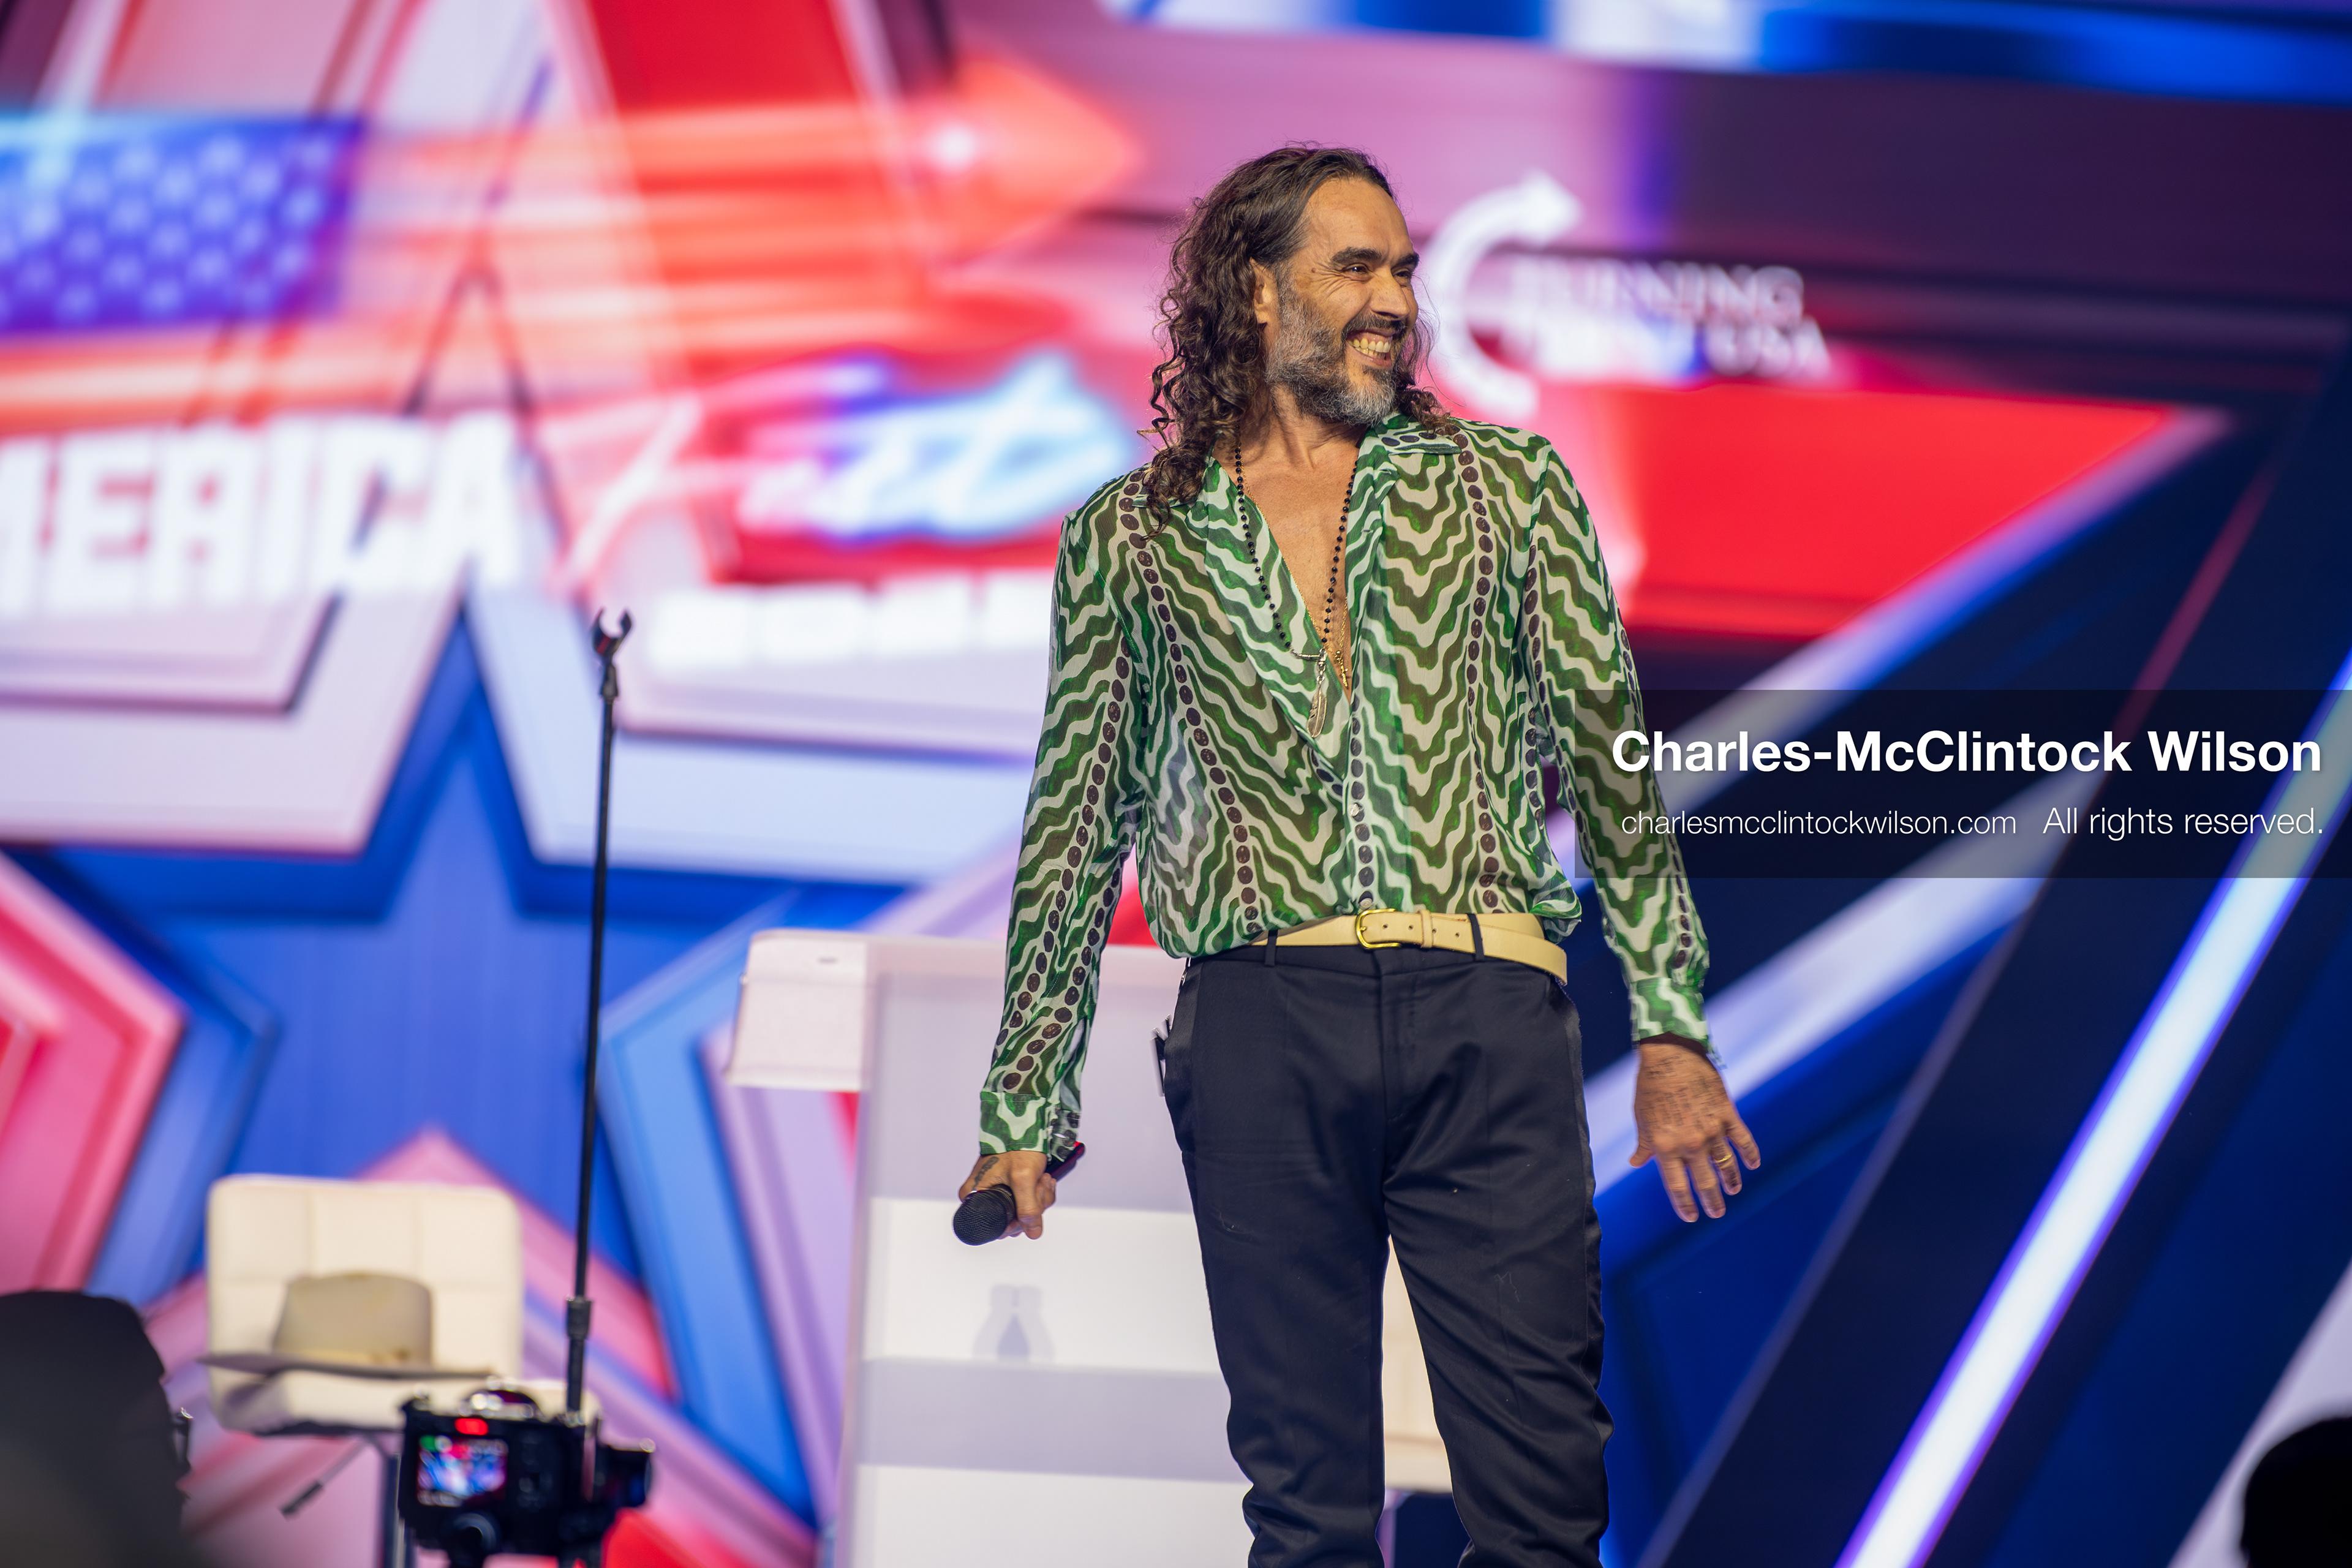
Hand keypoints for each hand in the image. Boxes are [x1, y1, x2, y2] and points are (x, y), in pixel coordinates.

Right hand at [958, 1150, 1056, 1239]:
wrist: (1025, 1126)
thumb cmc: (1017, 1146)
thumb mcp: (1023, 1178)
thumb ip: (1028, 1208)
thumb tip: (1033, 1232)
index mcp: (974, 1196)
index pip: (997, 1227)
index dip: (1018, 1222)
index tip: (1031, 1205)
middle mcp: (982, 1196)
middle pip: (1013, 1220)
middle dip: (1033, 1204)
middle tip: (1039, 1183)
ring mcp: (998, 1193)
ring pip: (1024, 1212)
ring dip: (1039, 1196)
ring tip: (1042, 1178)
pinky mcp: (1011, 1190)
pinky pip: (1029, 1202)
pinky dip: (1040, 1192)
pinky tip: (1043, 1178)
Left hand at [1629, 1038, 1760, 1222]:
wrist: (1670, 1054)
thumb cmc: (1650, 1086)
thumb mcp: (1642, 1118)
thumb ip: (1644, 1144)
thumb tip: (1637, 1163)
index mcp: (1665, 1147)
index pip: (1677, 1186)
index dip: (1684, 1204)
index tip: (1691, 1217)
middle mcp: (1690, 1143)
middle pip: (1704, 1181)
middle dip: (1711, 1201)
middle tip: (1717, 1212)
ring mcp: (1711, 1130)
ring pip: (1726, 1164)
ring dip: (1730, 1180)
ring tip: (1732, 1190)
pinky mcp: (1726, 1114)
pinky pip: (1743, 1140)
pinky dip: (1749, 1154)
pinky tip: (1752, 1164)